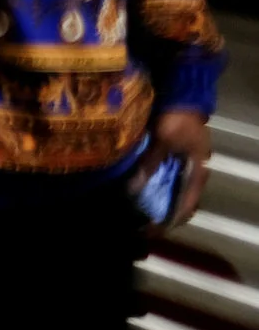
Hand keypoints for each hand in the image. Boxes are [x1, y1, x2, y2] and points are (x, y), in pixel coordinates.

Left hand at [134, 108, 210, 229]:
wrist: (183, 96)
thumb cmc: (177, 120)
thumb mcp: (163, 142)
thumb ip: (150, 164)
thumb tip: (133, 189)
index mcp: (196, 173)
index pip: (186, 207)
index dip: (169, 221)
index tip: (150, 232)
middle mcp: (192, 173)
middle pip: (178, 202)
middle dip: (159, 214)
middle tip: (137, 224)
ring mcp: (183, 166)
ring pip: (169, 191)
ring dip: (155, 201)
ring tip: (133, 211)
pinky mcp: (172, 158)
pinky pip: (163, 179)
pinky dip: (152, 187)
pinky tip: (135, 191)